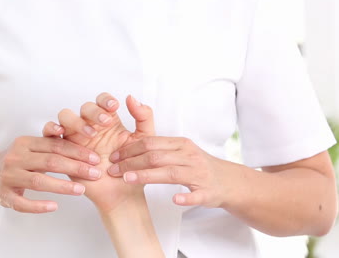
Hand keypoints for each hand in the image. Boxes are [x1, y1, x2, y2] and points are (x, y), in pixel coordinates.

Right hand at [0, 136, 102, 212]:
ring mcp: (9, 176)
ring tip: (81, 190)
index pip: (55, 145)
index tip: (95, 158)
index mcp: (25, 143)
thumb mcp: (32, 148)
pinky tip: (54, 206)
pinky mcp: (4, 195)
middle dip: (75, 167)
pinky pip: (22, 203)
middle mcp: (16, 157)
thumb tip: (84, 142)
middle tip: (95, 174)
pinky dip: (38, 206)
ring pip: (38, 181)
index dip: (77, 151)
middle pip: (50, 162)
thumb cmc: (20, 160)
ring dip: (62, 186)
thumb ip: (53, 144)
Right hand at [43, 93, 154, 212]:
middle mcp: (91, 127)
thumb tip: (130, 97)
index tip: (114, 107)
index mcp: (108, 122)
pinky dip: (51, 129)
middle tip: (106, 123)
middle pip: (84, 108)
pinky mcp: (63, 151)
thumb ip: (143, 118)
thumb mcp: (144, 140)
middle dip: (94, 112)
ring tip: (90, 135)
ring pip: (65, 117)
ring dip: (75, 121)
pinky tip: (60, 132)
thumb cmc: (134, 168)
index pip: (102, 101)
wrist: (122, 194)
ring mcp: (76, 138)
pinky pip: (50, 136)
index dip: (105, 100)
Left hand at [108, 136, 229, 207]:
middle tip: (112, 170)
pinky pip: (196, 194)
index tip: (113, 157)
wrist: (228, 181)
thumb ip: (158, 148)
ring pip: (171, 173)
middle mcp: (189, 156)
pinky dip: (186, 197)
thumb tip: (129, 147)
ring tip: (128, 179)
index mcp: (180, 145)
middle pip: (156, 156)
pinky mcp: (207, 192)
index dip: (129, 149)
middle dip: (131, 162)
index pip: (150, 143)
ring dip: (147, 176)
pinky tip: (175, 199)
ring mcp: (199, 174)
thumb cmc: (198, 166)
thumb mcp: (180, 150)